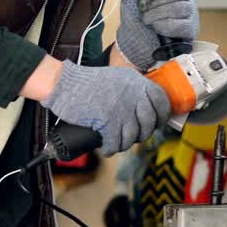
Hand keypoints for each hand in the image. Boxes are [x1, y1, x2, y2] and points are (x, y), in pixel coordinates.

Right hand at [39, 61, 170, 155]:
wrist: (65, 84)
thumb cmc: (87, 82)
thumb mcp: (117, 77)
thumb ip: (132, 88)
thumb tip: (145, 108)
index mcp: (137, 82)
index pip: (161, 101)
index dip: (161, 116)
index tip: (157, 124)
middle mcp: (133, 94)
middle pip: (148, 123)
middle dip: (142, 134)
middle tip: (134, 136)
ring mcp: (122, 108)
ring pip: (133, 136)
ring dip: (125, 144)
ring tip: (117, 143)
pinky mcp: (109, 121)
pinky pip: (115, 142)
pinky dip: (111, 149)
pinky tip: (107, 148)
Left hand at [117, 0, 198, 69]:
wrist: (133, 42)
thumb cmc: (135, 15)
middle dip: (155, 0)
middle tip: (142, 8)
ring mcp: (190, 14)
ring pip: (183, 8)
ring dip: (158, 14)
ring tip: (146, 20)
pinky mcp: (190, 32)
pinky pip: (184, 26)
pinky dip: (166, 26)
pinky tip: (156, 28)